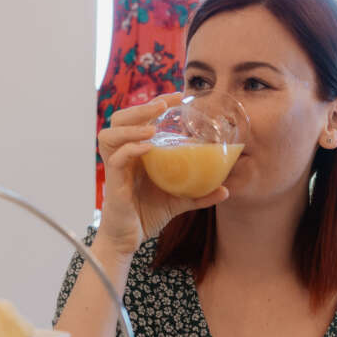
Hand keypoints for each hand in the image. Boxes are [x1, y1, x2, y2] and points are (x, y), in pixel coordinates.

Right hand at [97, 92, 229, 254]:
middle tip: (163, 104)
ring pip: (110, 134)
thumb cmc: (147, 215)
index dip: (155, 105)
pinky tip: (148, 147)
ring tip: (152, 126)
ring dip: (131, 126)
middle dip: (140, 108)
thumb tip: (226, 190)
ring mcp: (116, 168)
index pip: (139, 119)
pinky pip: (117, 158)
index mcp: (136, 153)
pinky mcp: (113, 183)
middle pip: (119, 119)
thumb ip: (199, 194)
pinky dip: (131, 149)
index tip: (177, 96)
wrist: (129, 240)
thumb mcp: (178, 201)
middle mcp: (122, 156)